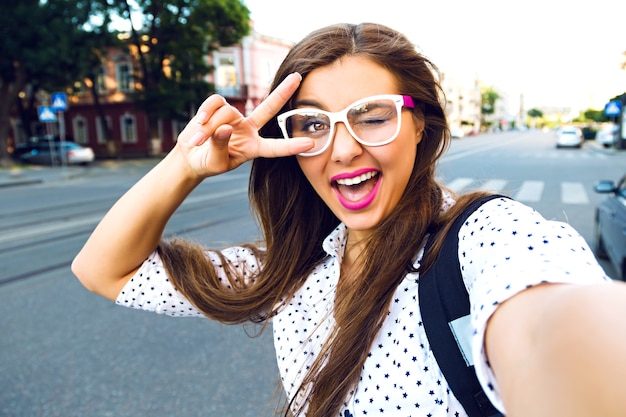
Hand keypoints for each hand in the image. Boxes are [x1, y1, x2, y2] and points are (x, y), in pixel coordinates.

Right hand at [176, 73, 313, 177]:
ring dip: (210, 126)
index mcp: (254, 148)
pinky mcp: (218, 108)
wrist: (190, 156)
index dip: (291, 146)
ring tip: (199, 140)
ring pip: (227, 112)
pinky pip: (215, 102)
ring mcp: (234, 117)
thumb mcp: (215, 162)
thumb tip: (225, 127)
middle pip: (268, 107)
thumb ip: (220, 146)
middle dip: (283, 92)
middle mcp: (248, 129)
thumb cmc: (207, 164)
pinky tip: (200, 121)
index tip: (310, 144)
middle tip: (298, 77)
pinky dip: (206, 111)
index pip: (275, 147)